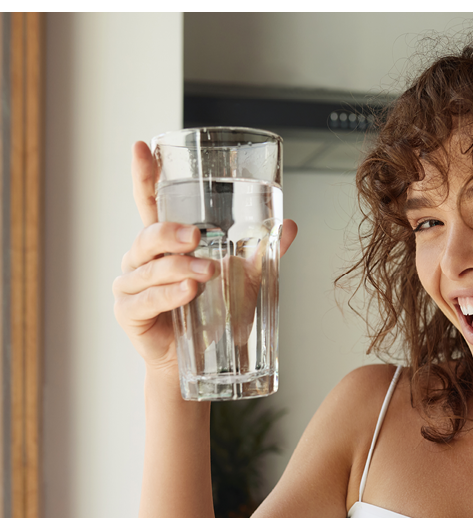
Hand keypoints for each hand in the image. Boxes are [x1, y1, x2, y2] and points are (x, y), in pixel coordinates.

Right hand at [112, 141, 297, 374]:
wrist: (196, 361)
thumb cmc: (212, 314)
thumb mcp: (242, 279)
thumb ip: (262, 253)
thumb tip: (289, 226)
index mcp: (164, 242)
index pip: (150, 201)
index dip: (145, 175)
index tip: (142, 147)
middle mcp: (141, 258)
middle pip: (149, 235)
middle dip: (171, 233)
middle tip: (195, 237)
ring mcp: (131, 284)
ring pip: (149, 268)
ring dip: (178, 268)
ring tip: (205, 274)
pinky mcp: (129, 312)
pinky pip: (146, 300)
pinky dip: (168, 295)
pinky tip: (187, 292)